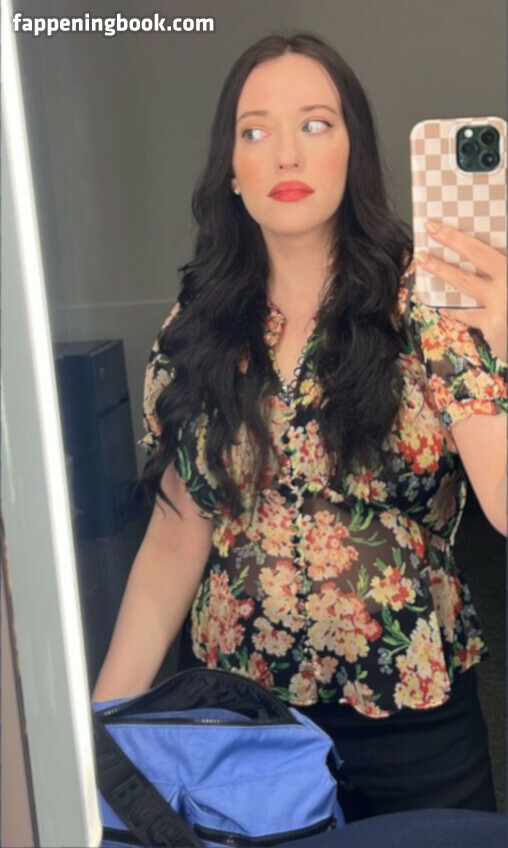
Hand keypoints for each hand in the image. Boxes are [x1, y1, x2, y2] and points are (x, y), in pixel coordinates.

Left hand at [414, 220, 506, 361]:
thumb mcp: (506, 283)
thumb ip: (496, 269)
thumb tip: (486, 262)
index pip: (488, 249)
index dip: (468, 235)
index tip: (448, 222)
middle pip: (481, 254)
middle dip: (454, 239)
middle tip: (432, 227)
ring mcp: (502, 301)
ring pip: (466, 281)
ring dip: (442, 269)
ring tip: (423, 259)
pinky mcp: (492, 323)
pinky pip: (468, 312)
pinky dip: (455, 308)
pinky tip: (443, 303)